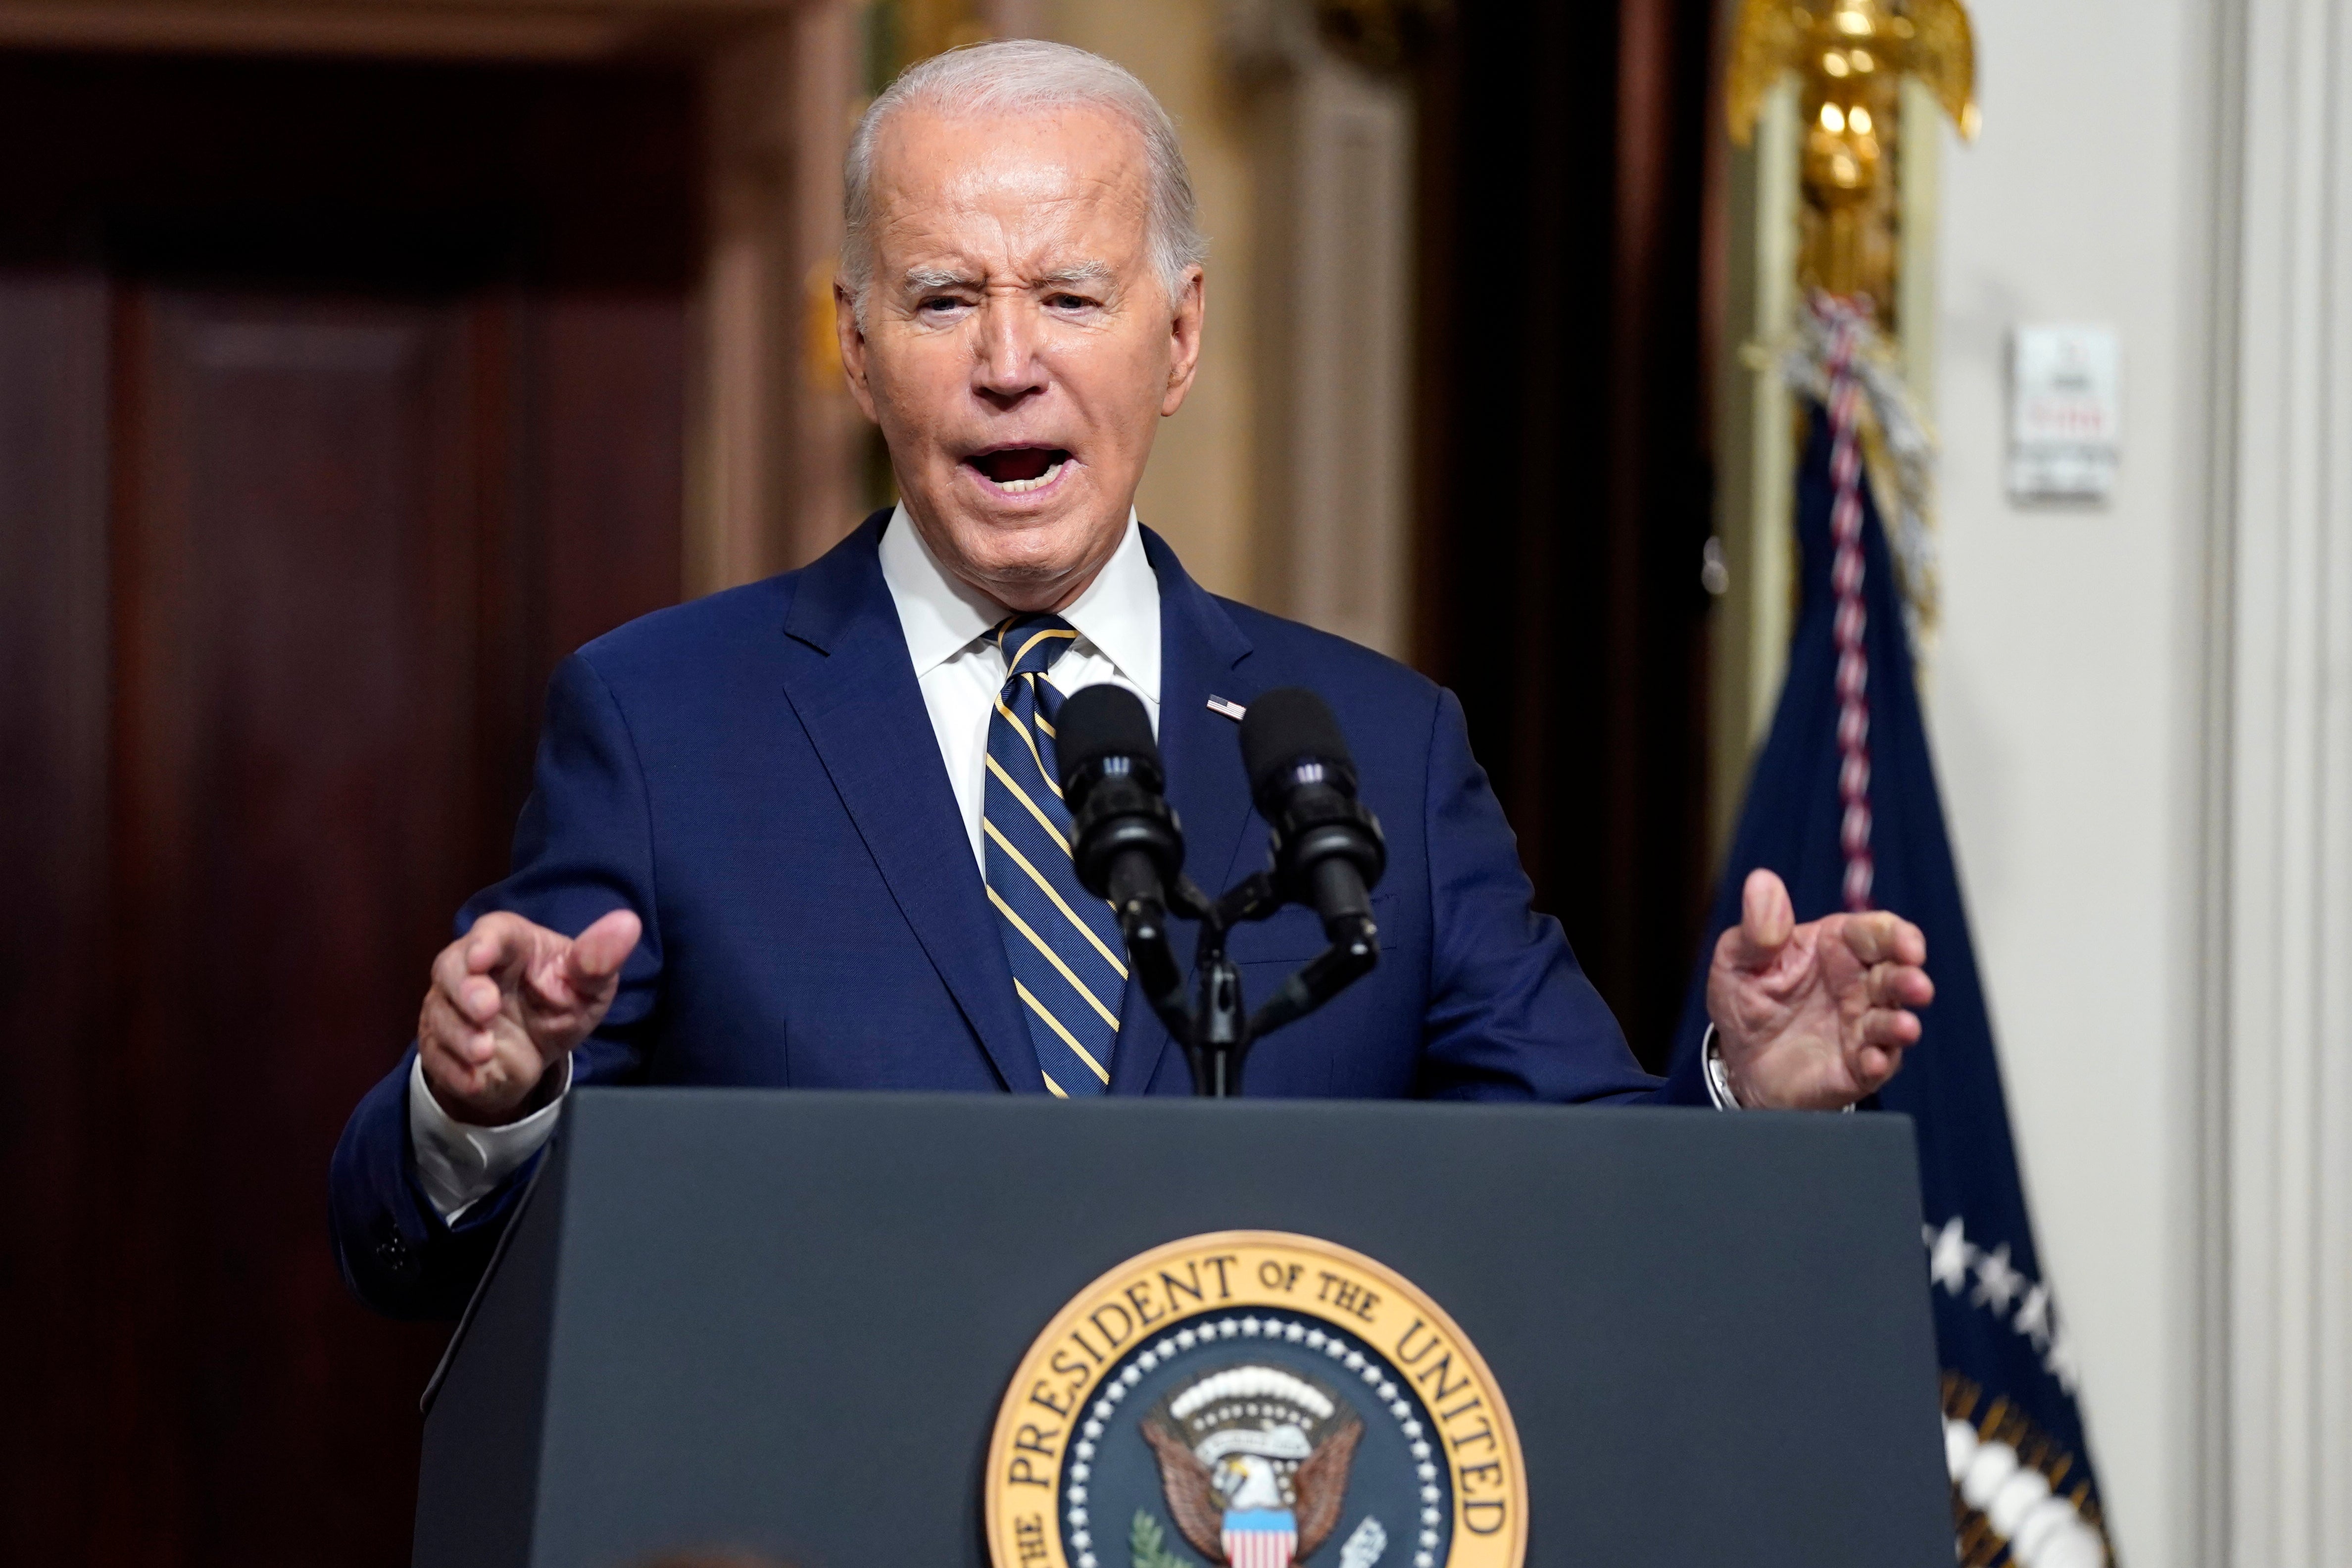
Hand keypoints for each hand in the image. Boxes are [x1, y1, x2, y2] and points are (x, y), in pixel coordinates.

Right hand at [418, 909, 641, 1125]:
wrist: (536, 1055)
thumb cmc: (562, 1003)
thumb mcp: (589, 985)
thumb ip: (599, 958)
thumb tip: (628, 923)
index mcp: (512, 944)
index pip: (494, 931)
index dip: (485, 942)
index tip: (484, 956)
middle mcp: (472, 969)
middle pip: (451, 967)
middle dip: (464, 988)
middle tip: (486, 1010)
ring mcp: (450, 1006)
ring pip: (440, 1013)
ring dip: (459, 1033)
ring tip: (486, 1051)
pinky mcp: (439, 1043)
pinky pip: (435, 1054)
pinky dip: (453, 1069)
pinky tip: (476, 1079)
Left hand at [1706, 869, 1932, 1109]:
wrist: (1737, 1059)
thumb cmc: (1745, 998)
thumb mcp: (1737, 958)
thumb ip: (1757, 927)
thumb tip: (1762, 881)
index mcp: (1837, 946)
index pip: (1878, 933)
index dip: (1898, 936)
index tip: (1908, 945)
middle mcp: (1859, 984)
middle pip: (1897, 975)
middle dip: (1910, 979)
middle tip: (1916, 986)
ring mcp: (1861, 1025)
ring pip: (1893, 1020)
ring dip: (1901, 1024)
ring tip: (1904, 1027)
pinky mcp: (1857, 1065)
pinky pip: (1876, 1063)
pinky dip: (1877, 1062)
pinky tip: (1869, 1062)